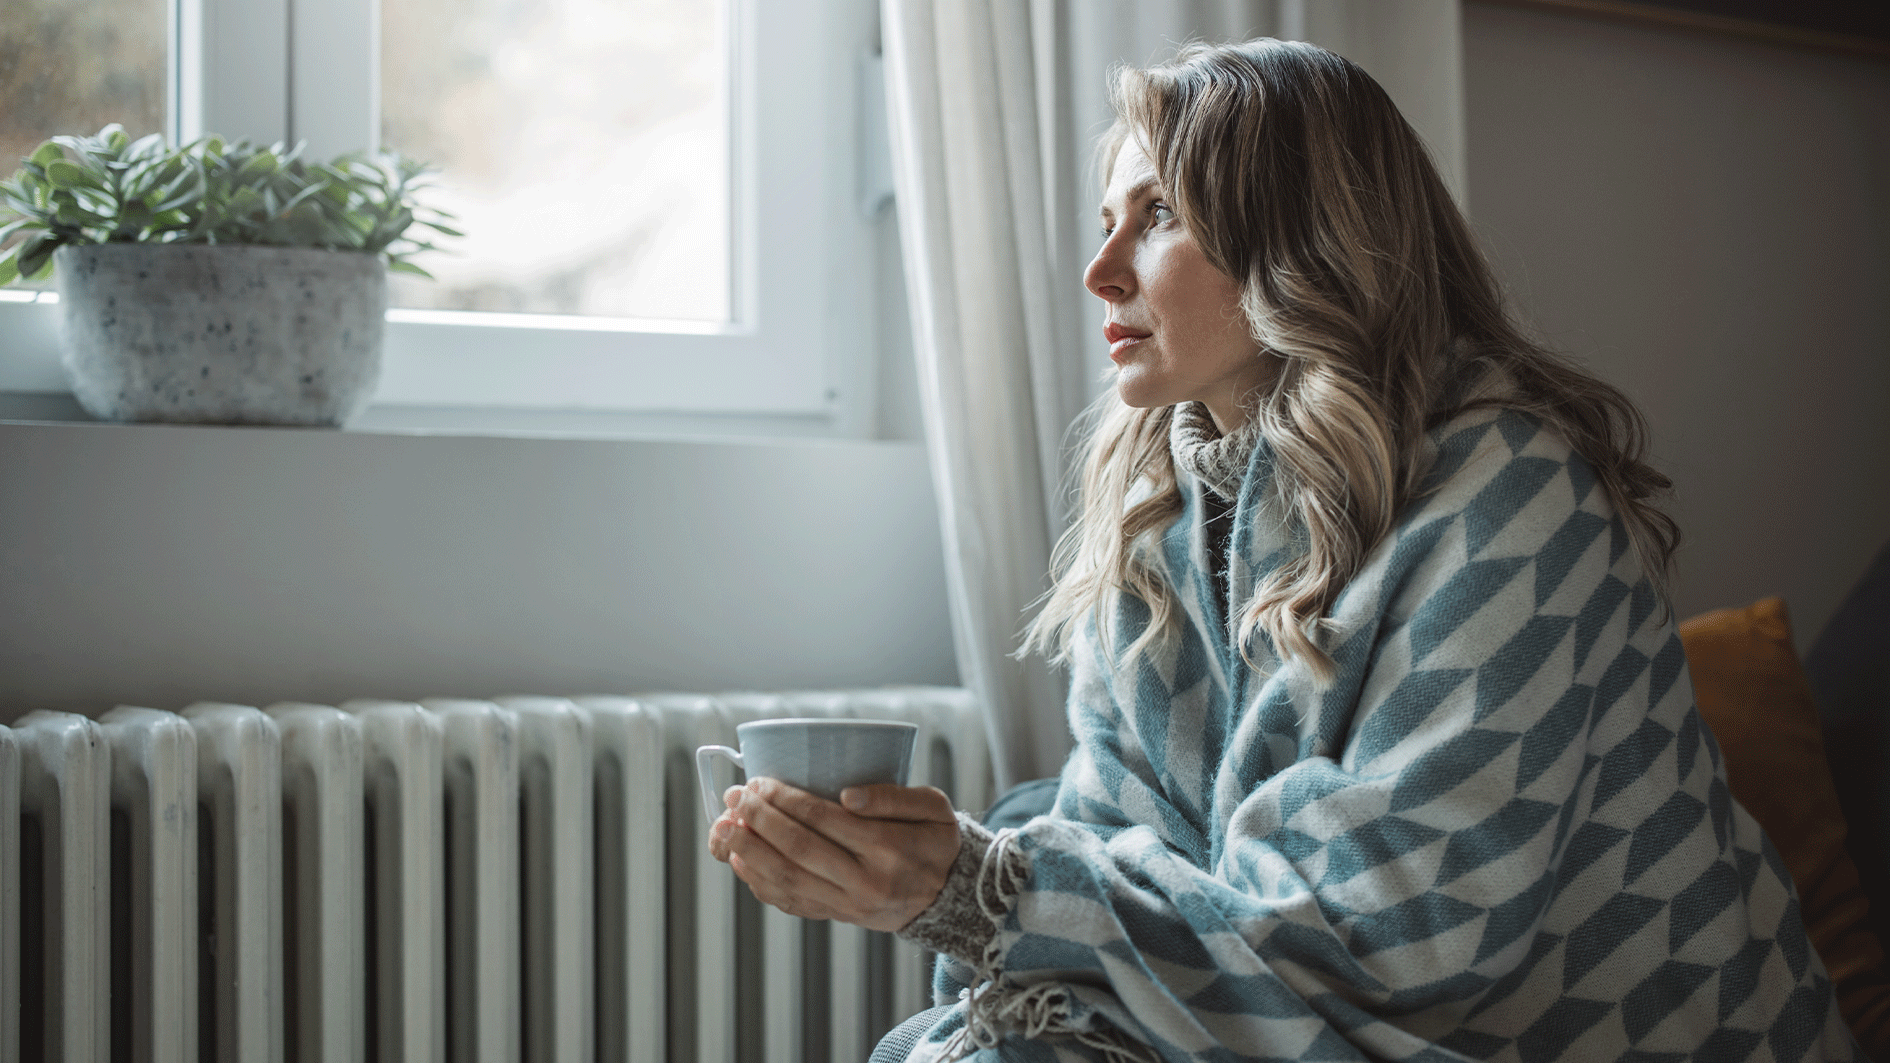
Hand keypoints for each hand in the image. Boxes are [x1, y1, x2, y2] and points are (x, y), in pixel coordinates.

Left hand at [706, 778, 959, 932]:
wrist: (950, 896)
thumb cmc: (937, 841)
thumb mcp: (934, 806)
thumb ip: (893, 796)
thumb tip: (846, 794)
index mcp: (888, 848)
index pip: (823, 819)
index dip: (784, 799)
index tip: (759, 781)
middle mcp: (865, 881)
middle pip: (797, 848)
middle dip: (758, 819)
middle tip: (736, 796)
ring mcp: (849, 904)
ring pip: (786, 879)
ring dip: (748, 851)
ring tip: (724, 827)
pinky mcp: (838, 915)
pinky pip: (790, 902)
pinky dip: (759, 882)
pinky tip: (740, 860)